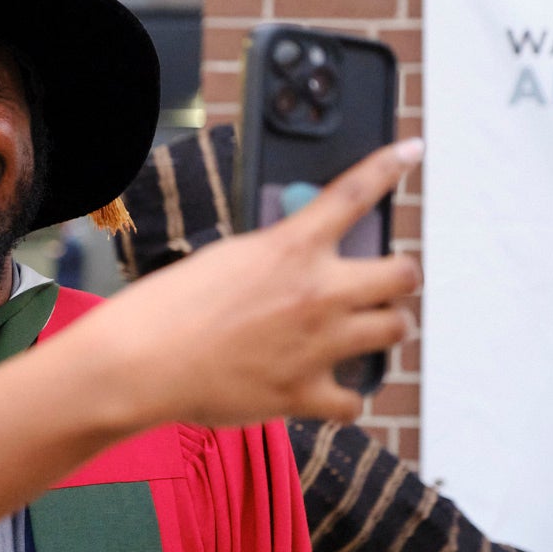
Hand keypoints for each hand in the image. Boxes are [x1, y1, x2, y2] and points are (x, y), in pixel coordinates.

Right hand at [97, 138, 422, 427]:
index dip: (389, 166)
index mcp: (291, 249)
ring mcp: (318, 346)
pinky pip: (354, 400)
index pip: (353, 193)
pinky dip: (345, 396)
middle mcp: (317, 293)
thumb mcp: (224, 258)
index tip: (411, 151)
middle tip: (383, 283)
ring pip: (395, 331)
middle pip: (403, 275)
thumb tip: (301, 263)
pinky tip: (331, 389)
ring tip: (363, 331)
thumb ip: (274, 256)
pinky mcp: (305, 393)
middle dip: (399, 276)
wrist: (142, 362)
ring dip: (384, 328)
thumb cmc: (167, 308)